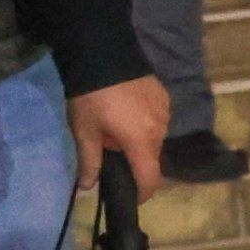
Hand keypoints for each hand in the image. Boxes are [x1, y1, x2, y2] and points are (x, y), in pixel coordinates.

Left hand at [68, 74, 169, 199]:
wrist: (103, 52)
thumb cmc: (91, 97)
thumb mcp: (84, 131)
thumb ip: (89, 162)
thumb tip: (87, 188)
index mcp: (142, 141)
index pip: (150, 179)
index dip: (141, 193)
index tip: (131, 197)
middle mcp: (160, 129)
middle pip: (151, 158)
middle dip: (134, 162)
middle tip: (110, 152)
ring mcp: (165, 111)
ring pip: (154, 138)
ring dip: (139, 141)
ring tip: (115, 128)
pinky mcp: (163, 96)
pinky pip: (156, 119)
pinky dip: (143, 123)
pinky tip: (125, 112)